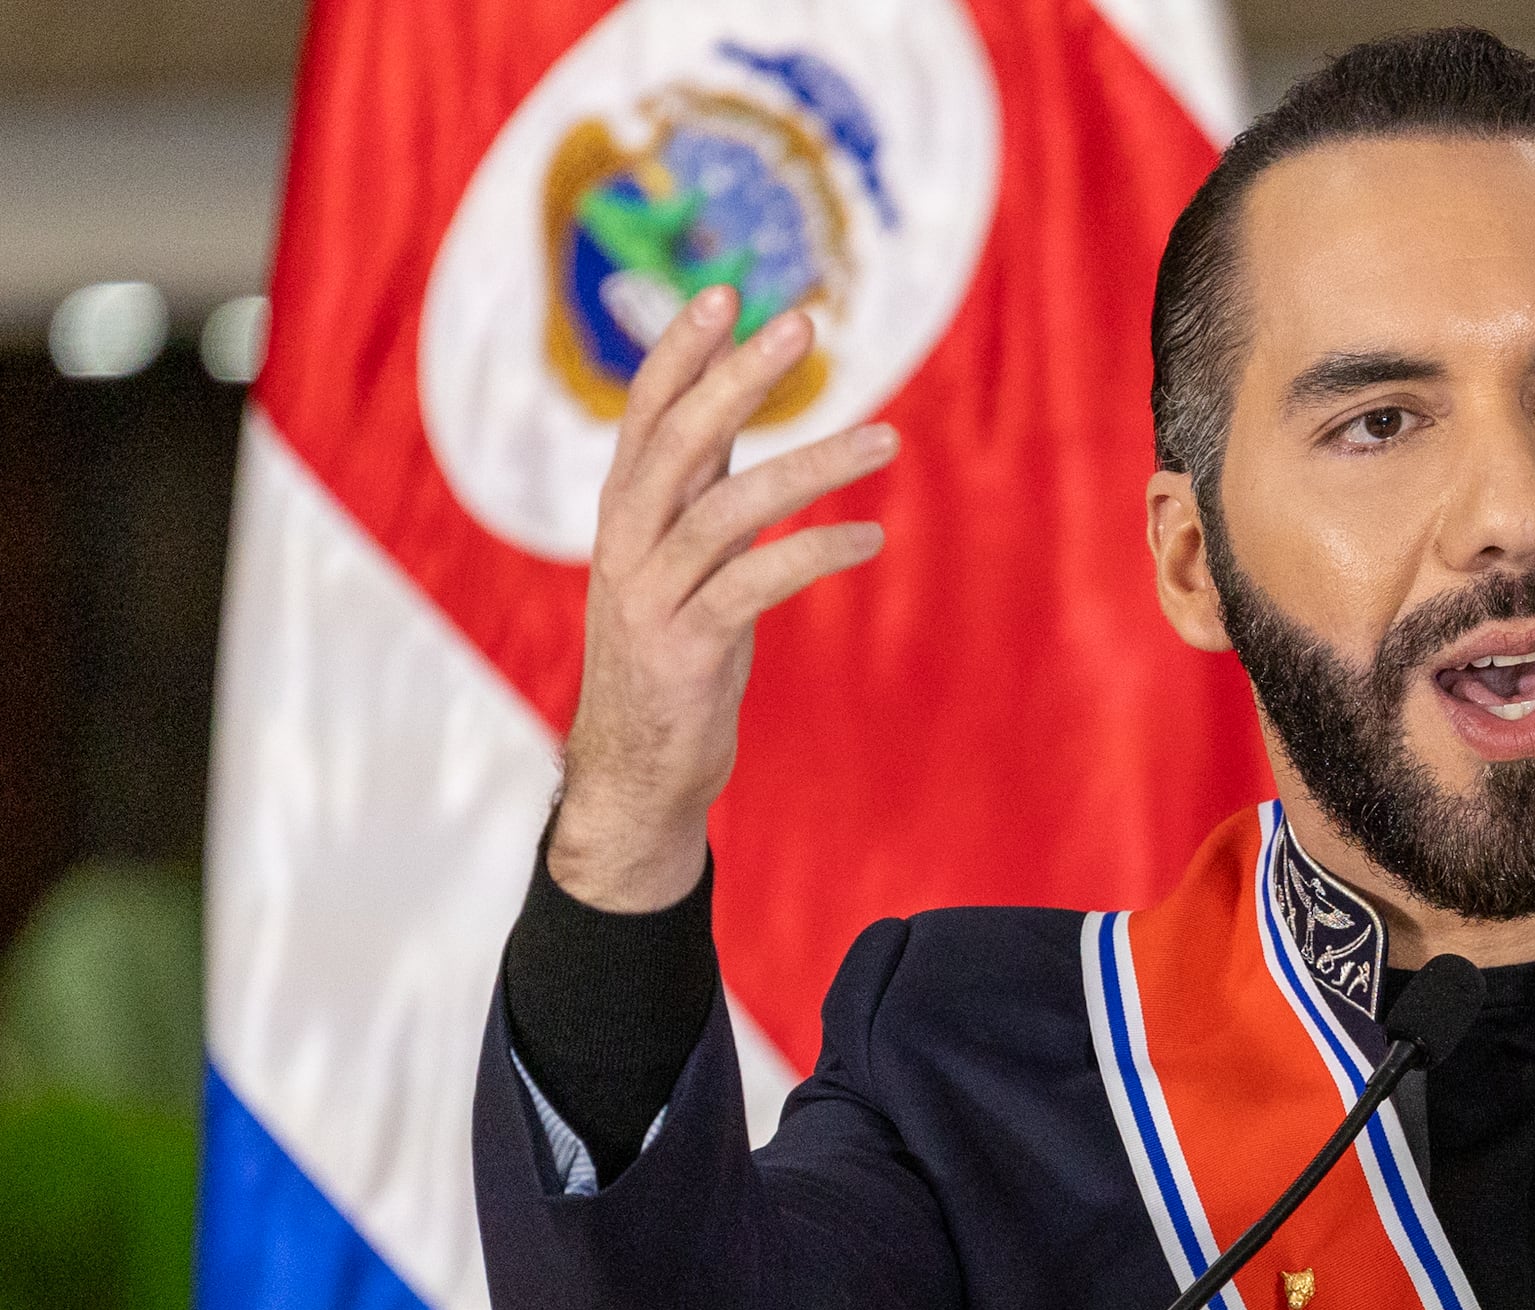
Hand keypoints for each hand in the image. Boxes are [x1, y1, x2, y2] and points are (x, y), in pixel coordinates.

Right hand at [550, 286, 897, 910]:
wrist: (639, 769)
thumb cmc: (672, 655)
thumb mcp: (682, 562)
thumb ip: (699, 493)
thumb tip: (726, 420)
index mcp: (625, 513)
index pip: (647, 412)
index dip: (682, 351)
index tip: (726, 292)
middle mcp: (627, 542)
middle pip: (679, 438)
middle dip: (740, 375)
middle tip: (804, 324)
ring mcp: (649, 594)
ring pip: (729, 507)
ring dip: (814, 465)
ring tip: (886, 438)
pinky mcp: (683, 647)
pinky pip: (755, 583)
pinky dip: (816, 554)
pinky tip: (870, 539)